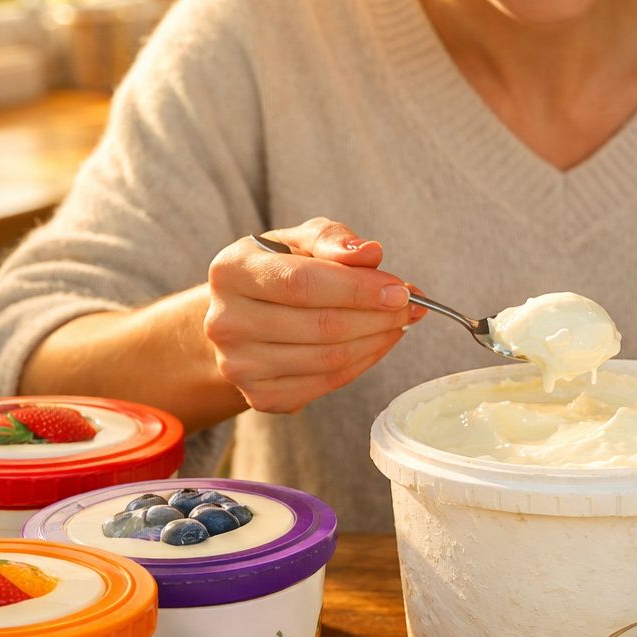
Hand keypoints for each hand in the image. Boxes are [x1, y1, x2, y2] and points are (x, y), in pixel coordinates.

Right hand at [203, 217, 427, 413]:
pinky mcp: (261, 396)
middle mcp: (226, 321)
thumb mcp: (298, 241)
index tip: (399, 290)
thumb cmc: (278, 272)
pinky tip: (376, 343)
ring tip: (398, 323)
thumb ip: (332, 240)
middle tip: (410, 307)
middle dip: (378, 317)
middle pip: (322, 326)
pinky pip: (328, 383)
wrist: (243, 319)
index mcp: (231, 271)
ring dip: (377, 340)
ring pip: (330, 358)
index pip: (303, 283)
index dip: (358, 289)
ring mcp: (240, 365)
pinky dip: (364, 362)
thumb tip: (370, 254)